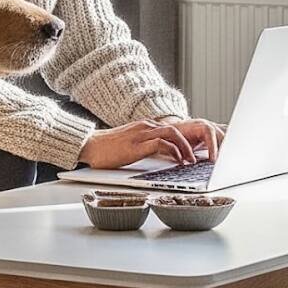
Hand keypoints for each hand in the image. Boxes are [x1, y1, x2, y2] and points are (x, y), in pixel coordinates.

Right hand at [77, 117, 221, 169]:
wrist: (89, 146)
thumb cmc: (107, 149)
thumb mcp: (131, 144)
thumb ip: (145, 145)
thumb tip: (161, 156)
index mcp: (145, 126)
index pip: (171, 128)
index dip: (186, 140)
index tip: (195, 151)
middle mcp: (146, 126)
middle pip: (177, 129)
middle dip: (191, 143)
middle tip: (197, 157)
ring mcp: (141, 134)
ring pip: (173, 134)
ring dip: (185, 148)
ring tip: (191, 161)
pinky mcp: (137, 145)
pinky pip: (161, 144)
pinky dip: (173, 152)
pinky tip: (178, 161)